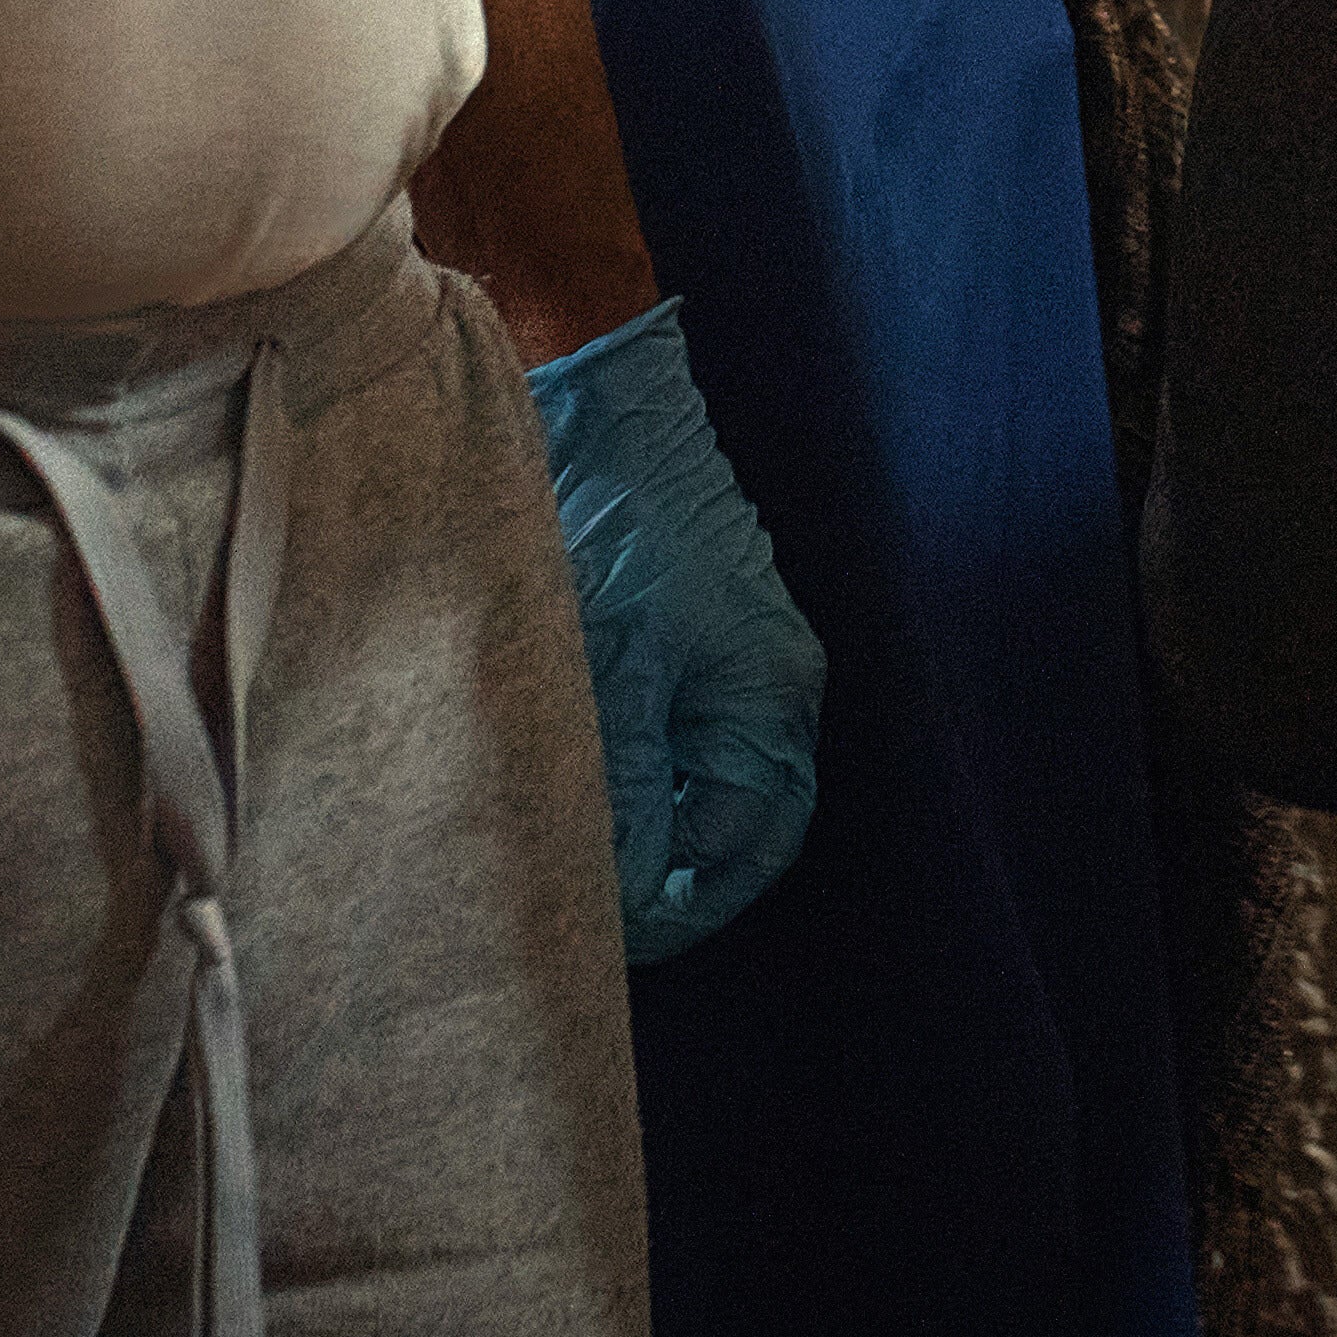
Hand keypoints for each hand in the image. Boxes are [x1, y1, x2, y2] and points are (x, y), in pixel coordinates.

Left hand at [521, 302, 827, 961]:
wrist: (597, 401)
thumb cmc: (611, 524)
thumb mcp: (610, 670)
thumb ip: (624, 789)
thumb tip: (625, 892)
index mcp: (769, 699)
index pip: (748, 847)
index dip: (681, 906)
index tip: (609, 934)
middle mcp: (765, 684)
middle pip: (732, 823)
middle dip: (664, 875)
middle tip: (584, 908)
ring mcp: (730, 656)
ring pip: (698, 782)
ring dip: (643, 825)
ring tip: (567, 848)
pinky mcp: (687, 632)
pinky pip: (672, 733)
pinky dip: (631, 772)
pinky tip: (574, 780)